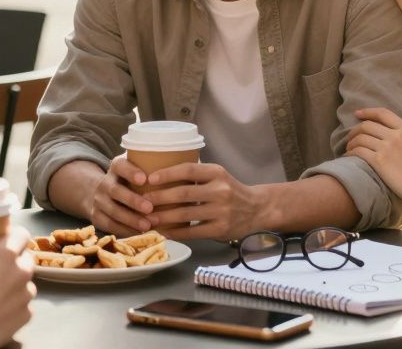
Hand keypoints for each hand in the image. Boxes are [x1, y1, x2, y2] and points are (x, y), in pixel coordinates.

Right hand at [0, 227, 35, 348]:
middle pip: (25, 257)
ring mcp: (26, 294)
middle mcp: (21, 270)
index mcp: (4, 253)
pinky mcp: (26, 315)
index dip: (13, 235)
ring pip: (27, 282)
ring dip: (16, 283)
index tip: (1, 240)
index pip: (21, 234)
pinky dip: (15, 306)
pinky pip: (25, 306)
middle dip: (14, 259)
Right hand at [85, 155, 155, 235]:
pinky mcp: (97, 217)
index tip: (144, 179)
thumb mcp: (137, 170)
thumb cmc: (131, 182)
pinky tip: (139, 234)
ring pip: (112, 211)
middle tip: (149, 208)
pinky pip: (110, 225)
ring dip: (130, 219)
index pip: (121, 166)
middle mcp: (105, 182)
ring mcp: (99, 201)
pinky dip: (124, 231)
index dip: (131, 172)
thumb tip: (190, 176)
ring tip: (147, 226)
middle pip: (115, 191)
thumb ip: (155, 171)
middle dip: (132, 200)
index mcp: (116, 167)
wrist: (99, 194)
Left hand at [143, 162, 263, 240]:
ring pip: (185, 215)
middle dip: (160, 198)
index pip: (188, 170)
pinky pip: (192, 232)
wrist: (257, 209)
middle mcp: (220, 190)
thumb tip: (161, 177)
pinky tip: (165, 232)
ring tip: (149, 218)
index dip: (167, 174)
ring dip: (164, 217)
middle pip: (183, 194)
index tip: (150, 178)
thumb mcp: (218, 176)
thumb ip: (197, 176)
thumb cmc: (231, 191)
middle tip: (144, 201)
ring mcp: (221, 211)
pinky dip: (176, 233)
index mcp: (217, 173)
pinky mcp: (220, 229)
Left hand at [346, 108, 401, 205]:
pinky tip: (349, 157)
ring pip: (360, 138)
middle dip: (355, 130)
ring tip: (349, 149)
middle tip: (350, 137)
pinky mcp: (379, 162)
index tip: (358, 113)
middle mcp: (395, 135)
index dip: (367, 112)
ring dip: (351, 142)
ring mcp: (386, 148)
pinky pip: (358, 151)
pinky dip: (350, 152)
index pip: (382, 113)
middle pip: (367, 125)